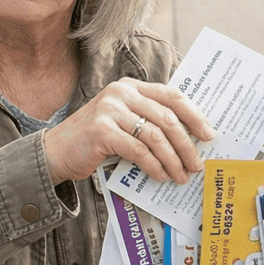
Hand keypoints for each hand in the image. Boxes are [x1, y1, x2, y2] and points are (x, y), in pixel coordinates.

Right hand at [42, 78, 213, 184]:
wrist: (55, 153)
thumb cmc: (93, 142)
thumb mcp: (122, 123)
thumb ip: (148, 122)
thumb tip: (188, 140)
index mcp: (130, 87)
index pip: (172, 95)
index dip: (194, 115)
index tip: (208, 134)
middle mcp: (121, 93)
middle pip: (167, 117)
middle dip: (187, 144)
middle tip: (197, 164)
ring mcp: (110, 110)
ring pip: (156, 136)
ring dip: (173, 159)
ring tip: (181, 176)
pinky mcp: (102, 131)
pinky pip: (139, 151)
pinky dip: (154, 166)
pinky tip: (161, 177)